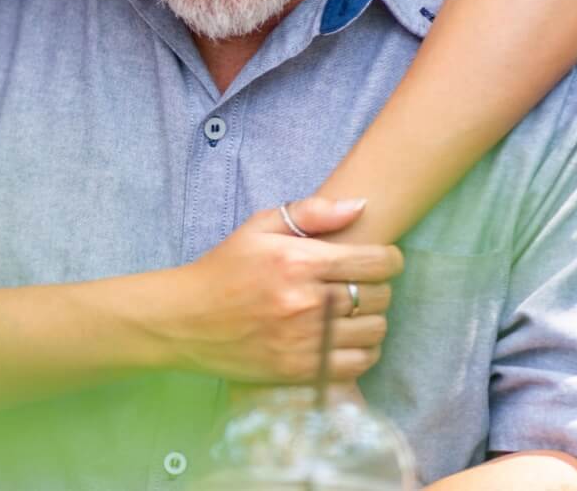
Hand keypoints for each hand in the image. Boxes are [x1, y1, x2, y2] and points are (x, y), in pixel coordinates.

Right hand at [156, 197, 400, 382]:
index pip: (375, 261)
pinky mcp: (301, 370)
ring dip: (372, 320)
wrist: (186, 320)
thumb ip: (311, 212)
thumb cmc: (225, 269)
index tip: (383, 260)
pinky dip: (362, 351)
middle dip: (378, 287)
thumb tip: (360, 206)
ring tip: (354, 313)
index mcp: (298, 261)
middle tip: (362, 285)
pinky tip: (346, 339)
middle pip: (379, 296)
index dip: (389, 259)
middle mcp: (306, 301)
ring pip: (374, 331)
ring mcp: (305, 340)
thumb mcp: (258, 227)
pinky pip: (358, 363)